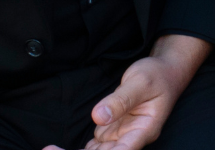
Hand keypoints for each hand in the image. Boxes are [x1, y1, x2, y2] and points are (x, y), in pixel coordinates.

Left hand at [45, 34, 208, 149]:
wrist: (165, 72)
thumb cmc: (156, 75)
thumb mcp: (139, 82)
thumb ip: (119, 100)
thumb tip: (98, 117)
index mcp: (144, 131)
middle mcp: (132, 139)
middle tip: (50, 149)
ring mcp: (122, 136)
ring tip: (50, 149)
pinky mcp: (113, 130)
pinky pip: (95, 146)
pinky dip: (81, 149)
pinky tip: (58, 148)